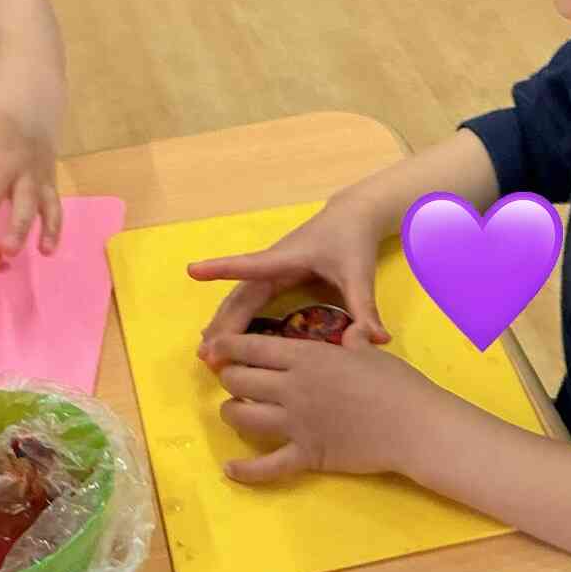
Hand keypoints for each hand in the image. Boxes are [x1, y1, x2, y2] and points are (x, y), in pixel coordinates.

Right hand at [189, 194, 392, 357]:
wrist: (353, 217)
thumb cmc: (352, 241)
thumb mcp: (360, 274)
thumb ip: (366, 308)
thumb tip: (377, 341)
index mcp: (287, 259)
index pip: (251, 266)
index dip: (223, 269)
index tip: (193, 270)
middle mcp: (272, 264)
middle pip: (240, 295)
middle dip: (223, 323)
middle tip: (207, 354)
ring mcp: (271, 269)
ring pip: (240, 298)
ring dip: (223, 323)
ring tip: (206, 352)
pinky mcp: (274, 276)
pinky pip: (248, 300)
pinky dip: (233, 318)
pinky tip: (224, 337)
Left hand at [208, 332, 462, 483]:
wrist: (414, 426)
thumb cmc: (397, 383)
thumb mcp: (370, 351)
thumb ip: (352, 340)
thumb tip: (353, 331)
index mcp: (306, 357)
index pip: (253, 347)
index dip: (228, 345)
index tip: (215, 345)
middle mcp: (292, 388)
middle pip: (239, 381)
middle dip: (228, 377)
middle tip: (232, 378)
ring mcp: (296, 424)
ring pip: (243, 418)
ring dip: (231, 413)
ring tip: (233, 410)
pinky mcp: (306, 455)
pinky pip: (267, 467)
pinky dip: (245, 471)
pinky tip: (229, 470)